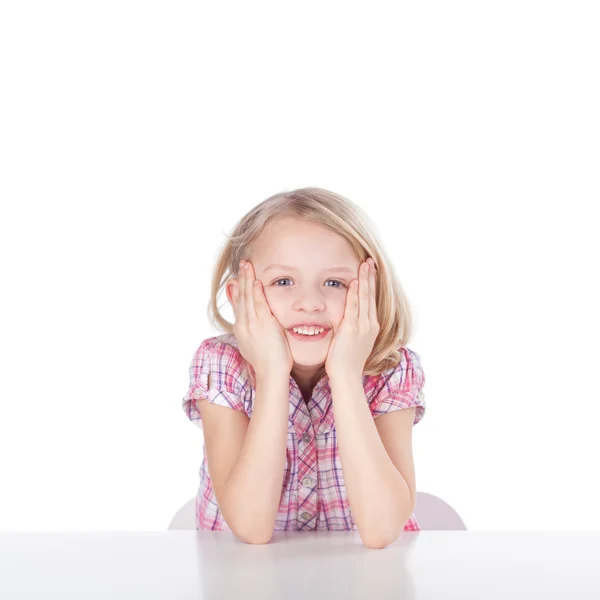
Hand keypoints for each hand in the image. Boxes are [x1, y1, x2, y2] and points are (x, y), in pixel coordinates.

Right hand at [231, 260, 293, 378]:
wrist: (270, 372)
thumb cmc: (266, 362)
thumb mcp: (252, 345)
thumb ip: (250, 333)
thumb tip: (249, 326)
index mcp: (241, 328)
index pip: (238, 303)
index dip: (238, 288)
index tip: (238, 277)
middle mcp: (243, 324)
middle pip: (241, 296)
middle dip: (241, 279)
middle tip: (242, 264)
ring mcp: (252, 324)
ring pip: (248, 297)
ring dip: (247, 279)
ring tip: (247, 265)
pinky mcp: (263, 324)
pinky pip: (259, 304)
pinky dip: (257, 292)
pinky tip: (256, 281)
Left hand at [325, 258, 379, 377]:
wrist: (346, 376)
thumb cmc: (346, 362)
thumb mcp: (353, 343)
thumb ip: (352, 330)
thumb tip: (346, 323)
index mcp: (371, 327)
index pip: (371, 301)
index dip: (370, 285)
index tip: (369, 271)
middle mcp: (370, 324)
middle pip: (370, 295)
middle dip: (370, 277)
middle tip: (370, 261)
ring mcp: (362, 326)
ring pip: (364, 298)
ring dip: (364, 280)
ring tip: (365, 264)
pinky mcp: (351, 329)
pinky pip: (353, 307)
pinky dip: (354, 293)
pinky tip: (354, 281)